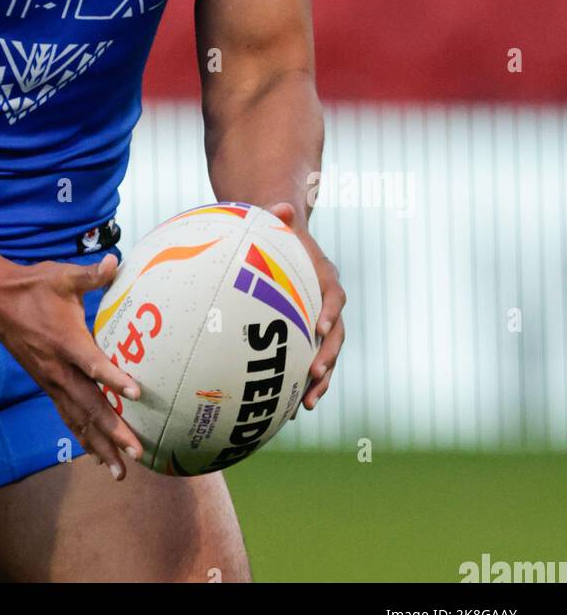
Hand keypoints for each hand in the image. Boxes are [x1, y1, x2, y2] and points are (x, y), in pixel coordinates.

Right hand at [0, 253, 144, 477]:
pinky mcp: (47, 385)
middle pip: (88, 405)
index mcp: (66, 341)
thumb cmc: (33, 287)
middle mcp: (58, 368)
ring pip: (77, 418)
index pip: (92, 363)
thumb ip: (91, 274)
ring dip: (99, 444)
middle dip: (112, 430)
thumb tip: (117, 261)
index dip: (113, 378)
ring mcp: (51, 380)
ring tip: (120, 470)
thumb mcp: (62, 276)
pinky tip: (97, 455)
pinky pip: (67, 415)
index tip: (136, 392)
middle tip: (136, 452)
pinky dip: (82, 436)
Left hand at [266, 201, 344, 409]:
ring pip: (326, 356)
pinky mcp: (307, 337)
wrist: (285, 244)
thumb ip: (280, 216)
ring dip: (320, 381)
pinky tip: (285, 409)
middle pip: (336, 335)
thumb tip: (280, 205)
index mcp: (325, 279)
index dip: (331, 310)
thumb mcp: (279, 222)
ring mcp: (319, 324)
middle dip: (328, 358)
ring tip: (305, 405)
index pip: (334, 295)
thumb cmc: (279, 233)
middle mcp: (328, 305)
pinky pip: (307, 362)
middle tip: (315, 377)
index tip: (322, 326)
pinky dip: (300, 384)